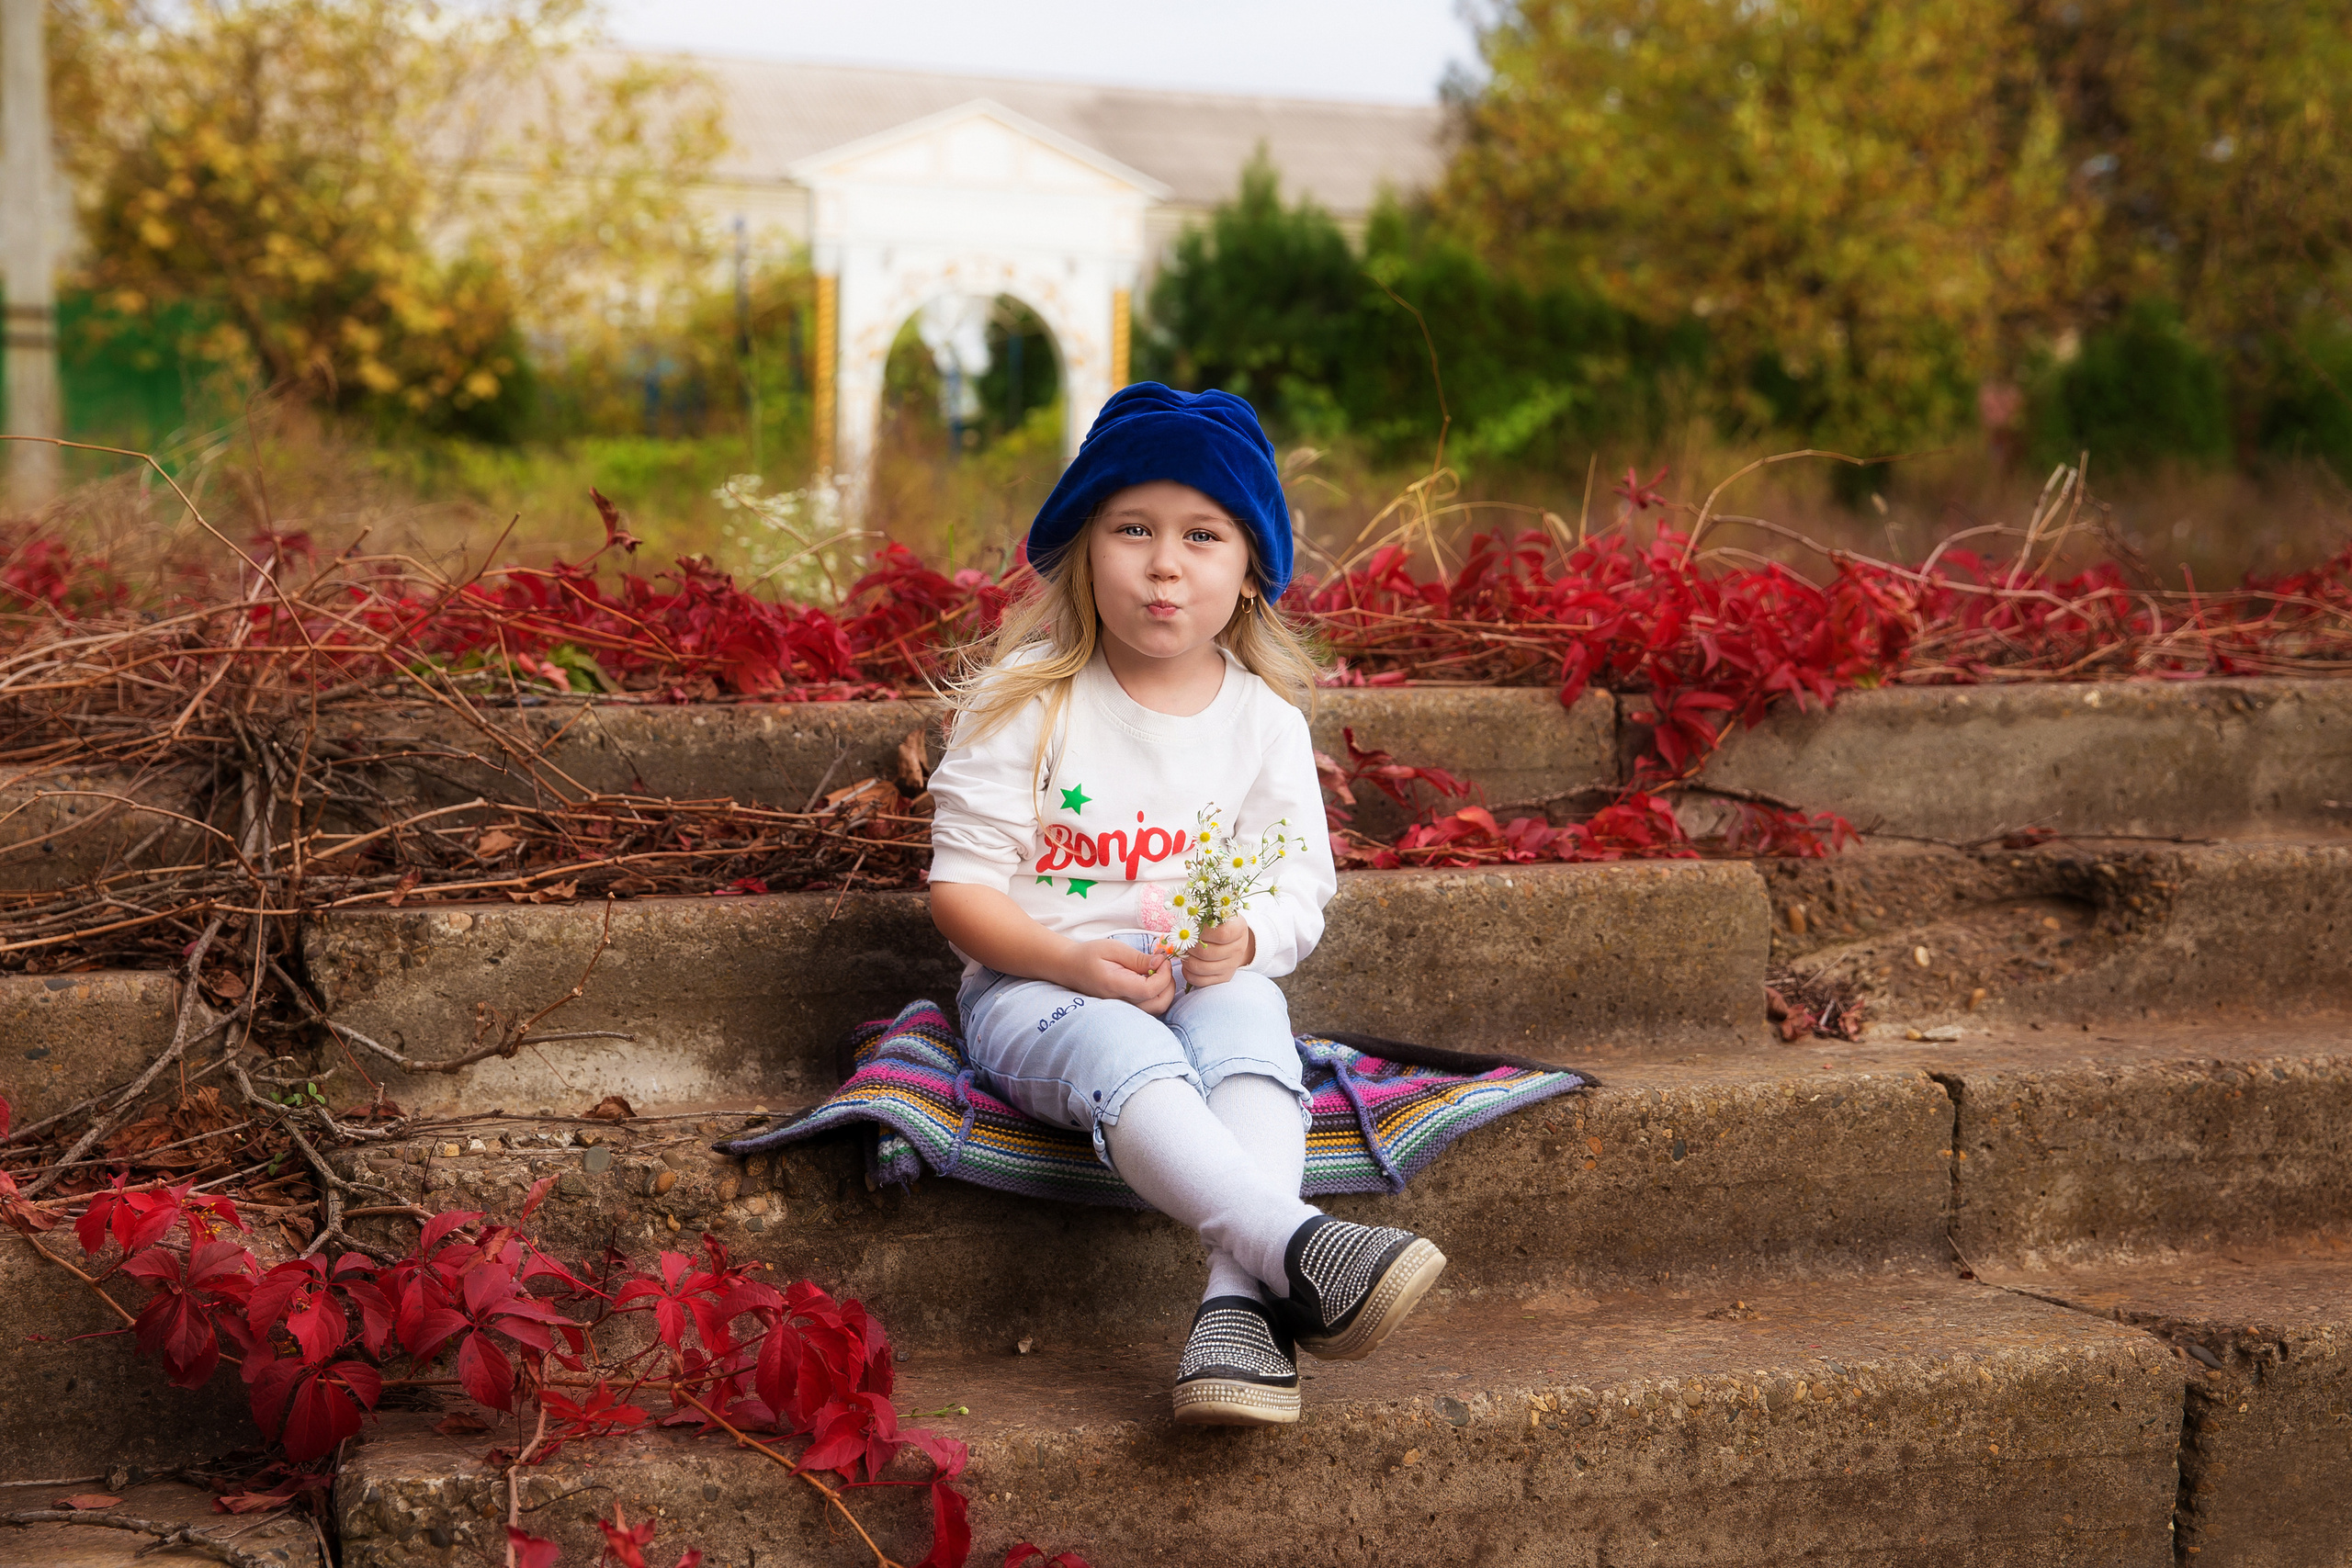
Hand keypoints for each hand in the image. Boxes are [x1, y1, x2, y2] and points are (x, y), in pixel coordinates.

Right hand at [1059, 937, 1176, 1016]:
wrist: (1070, 968)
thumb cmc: (1089, 955)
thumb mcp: (1113, 948)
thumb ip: (1138, 958)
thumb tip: (1162, 962)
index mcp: (1115, 985)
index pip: (1150, 990)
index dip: (1164, 975)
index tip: (1163, 959)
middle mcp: (1120, 1002)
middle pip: (1158, 1004)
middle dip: (1169, 985)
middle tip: (1164, 965)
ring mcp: (1123, 1008)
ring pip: (1156, 1009)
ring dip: (1165, 991)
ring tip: (1158, 971)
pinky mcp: (1126, 1008)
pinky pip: (1149, 1007)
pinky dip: (1157, 995)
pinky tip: (1150, 979)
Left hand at [1181, 917, 1253, 987]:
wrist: (1233, 940)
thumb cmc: (1219, 923)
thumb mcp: (1216, 913)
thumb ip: (1203, 914)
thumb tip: (1184, 921)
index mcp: (1238, 929)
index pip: (1220, 934)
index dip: (1202, 932)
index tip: (1193, 927)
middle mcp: (1238, 949)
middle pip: (1206, 953)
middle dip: (1188, 946)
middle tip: (1183, 941)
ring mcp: (1231, 965)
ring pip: (1200, 968)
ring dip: (1186, 960)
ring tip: (1185, 951)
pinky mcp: (1223, 978)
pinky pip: (1199, 980)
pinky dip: (1188, 972)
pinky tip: (1188, 963)